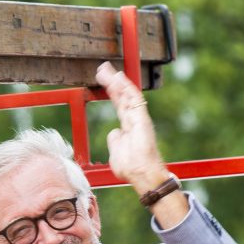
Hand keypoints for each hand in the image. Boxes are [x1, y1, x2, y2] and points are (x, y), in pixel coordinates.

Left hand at [98, 62, 168, 190]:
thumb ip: (115, 140)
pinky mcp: (141, 118)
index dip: (112, 92)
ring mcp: (138, 118)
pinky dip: (126, 88)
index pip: (119, 104)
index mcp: (128, 126)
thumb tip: (114, 132)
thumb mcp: (116, 152)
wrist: (141, 173)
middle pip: (122, 96)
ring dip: (116, 81)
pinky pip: (133, 99)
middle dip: (112, 82)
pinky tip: (118, 78)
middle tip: (102, 69)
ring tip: (105, 70)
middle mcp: (134, 119)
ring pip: (127, 94)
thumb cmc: (130, 167)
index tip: (103, 81)